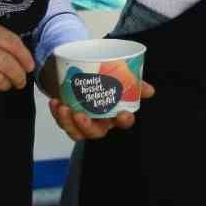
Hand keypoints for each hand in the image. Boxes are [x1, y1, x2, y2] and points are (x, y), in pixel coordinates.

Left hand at [40, 56, 156, 140]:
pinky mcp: (68, 117)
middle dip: (86, 126)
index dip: (123, 120)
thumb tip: (150, 90)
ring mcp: (82, 120)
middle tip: (79, 114)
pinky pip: (62, 121)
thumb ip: (134, 83)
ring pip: (75, 131)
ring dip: (67, 122)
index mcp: (115, 113)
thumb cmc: (105, 81)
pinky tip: (55, 102)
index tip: (122, 115)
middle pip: (95, 132)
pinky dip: (56, 113)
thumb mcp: (120, 78)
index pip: (123, 122)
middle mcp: (99, 121)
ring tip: (63, 107)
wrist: (84, 73)